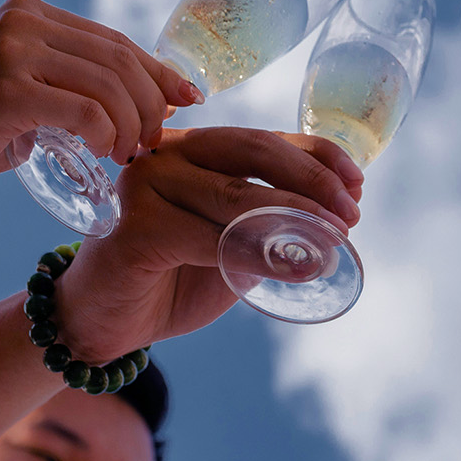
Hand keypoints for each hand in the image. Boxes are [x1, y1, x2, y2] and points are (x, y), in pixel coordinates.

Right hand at [0, 0, 199, 205]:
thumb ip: (78, 83)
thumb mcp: (31, 93)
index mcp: (29, 12)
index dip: (158, 71)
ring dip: (132, 125)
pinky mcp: (5, 90)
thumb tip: (157, 95)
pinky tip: (106, 153)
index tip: (188, 98)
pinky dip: (107, 135)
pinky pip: (84, 111)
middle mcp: (21, 20)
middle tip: (155, 140)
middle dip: (151, 103)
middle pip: (118, 59)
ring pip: (107, 85)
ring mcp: (11, 51)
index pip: (113, 39)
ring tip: (129, 154)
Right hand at [53, 127, 364, 358]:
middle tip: (351, 214)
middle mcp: (167, 153)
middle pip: (253, 152)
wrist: (103, 322)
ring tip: (334, 244)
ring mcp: (145, 184)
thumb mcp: (231, 243)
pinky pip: (210, 238)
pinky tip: (295, 268)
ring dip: (295, 220)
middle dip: (312, 181)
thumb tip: (340, 216)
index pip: (265, 138)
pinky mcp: (134, 227)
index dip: (317, 156)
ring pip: (236, 197)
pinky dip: (259, 254)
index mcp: (194, 147)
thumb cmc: (170, 277)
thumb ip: (271, 224)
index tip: (358, 183)